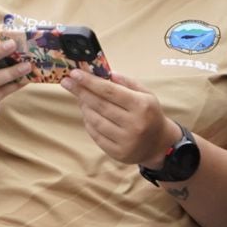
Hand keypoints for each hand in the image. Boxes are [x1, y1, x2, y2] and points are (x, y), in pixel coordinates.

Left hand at [62, 70, 179, 165]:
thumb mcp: (146, 95)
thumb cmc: (149, 114)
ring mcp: (125, 140)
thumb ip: (128, 82)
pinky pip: (96, 135)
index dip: (90, 82)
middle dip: (80, 92)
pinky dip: (88, 122)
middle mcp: (134, 123)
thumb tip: (107, 73)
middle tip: (66, 82)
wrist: (159, 144)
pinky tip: (87, 114)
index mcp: (141, 105)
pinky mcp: (118, 152)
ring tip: (80, 98)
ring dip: (84, 107)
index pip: (109, 91)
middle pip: (99, 105)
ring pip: (95, 120)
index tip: (74, 73)